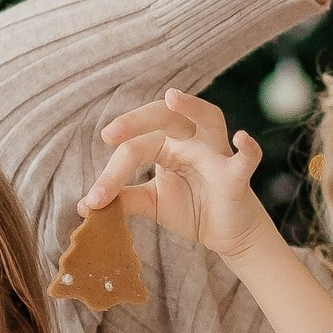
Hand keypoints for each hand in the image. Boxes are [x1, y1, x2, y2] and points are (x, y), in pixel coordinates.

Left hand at [83, 89, 279, 264]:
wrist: (227, 234)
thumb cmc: (192, 208)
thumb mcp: (152, 202)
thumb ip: (123, 199)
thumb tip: (85, 205)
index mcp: (167, 145)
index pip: (134, 147)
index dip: (111, 174)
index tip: (93, 201)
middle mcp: (190, 142)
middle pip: (164, 116)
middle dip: (137, 120)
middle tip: (109, 134)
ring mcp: (216, 155)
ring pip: (208, 118)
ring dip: (192, 106)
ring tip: (172, 97)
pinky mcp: (237, 177)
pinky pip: (245, 159)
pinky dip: (248, 149)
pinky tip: (242, 139)